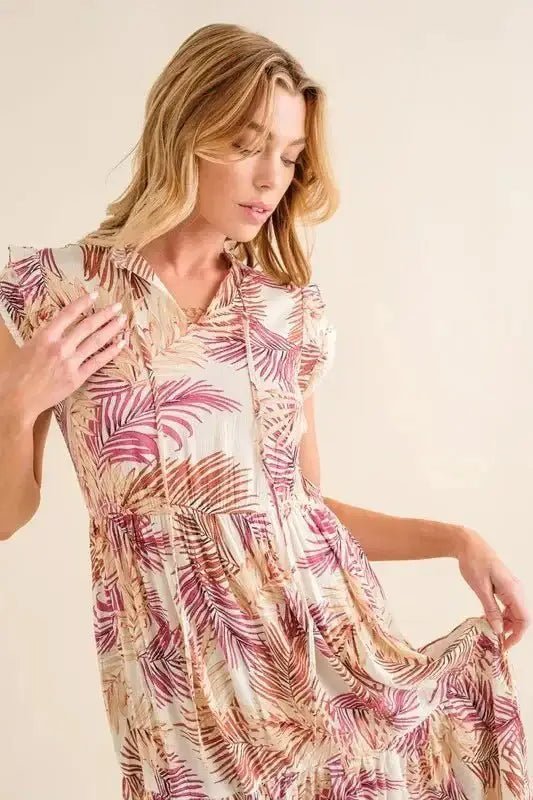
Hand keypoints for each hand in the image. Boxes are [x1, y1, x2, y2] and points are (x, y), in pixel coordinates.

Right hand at [4, 291, 126, 420]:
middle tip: (117, 306)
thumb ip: (44, 338)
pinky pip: (98, 362)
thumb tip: (57, 330)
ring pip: (95, 341)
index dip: (83, 302)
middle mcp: (59, 347)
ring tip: (122, 320)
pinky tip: (121, 344)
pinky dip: (111, 352)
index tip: (95, 295)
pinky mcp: (76, 378)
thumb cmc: (15, 375)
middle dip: (104, 314)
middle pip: (87, 326)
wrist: (16, 400)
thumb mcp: (26, 348)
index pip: (68, 314)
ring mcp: (69, 363)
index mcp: (44, 337)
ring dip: (111, 329)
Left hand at [455, 526, 529, 648]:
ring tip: (488, 630)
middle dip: (510, 631)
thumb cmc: (474, 563)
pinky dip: (500, 614)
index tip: (505, 645)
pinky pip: (508, 605)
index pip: (525, 620)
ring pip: (514, 612)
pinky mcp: (505, 587)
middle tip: (494, 640)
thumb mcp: (480, 588)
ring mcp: (512, 588)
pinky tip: (487, 618)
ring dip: (504, 623)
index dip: (517, 635)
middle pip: (521, 618)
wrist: (469, 545)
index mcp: (514, 590)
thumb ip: (491, 610)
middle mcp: (517, 590)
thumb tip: (499, 630)